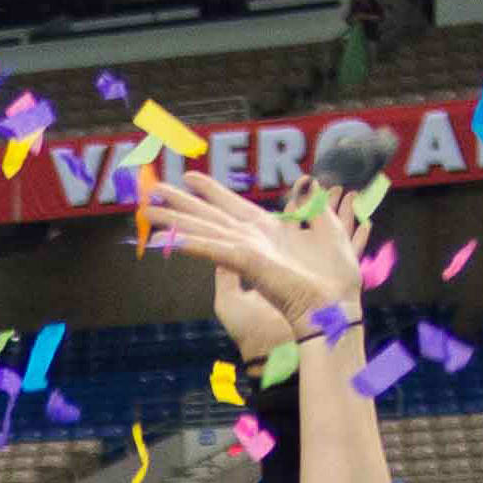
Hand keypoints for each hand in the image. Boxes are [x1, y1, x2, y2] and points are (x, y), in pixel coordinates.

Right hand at [139, 168, 367, 347]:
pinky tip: (169, 239)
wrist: (336, 306)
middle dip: (180, 204)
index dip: (210, 190)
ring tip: (147, 211)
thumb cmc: (335, 277)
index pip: (232, 206)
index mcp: (268, 231)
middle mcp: (252, 240)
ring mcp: (246, 252)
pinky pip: (213, 249)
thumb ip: (312, 206)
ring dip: (173, 221)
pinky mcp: (247, 263)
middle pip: (208, 217)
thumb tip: (306, 182)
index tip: (190, 176)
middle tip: (152, 191)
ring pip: (202, 231)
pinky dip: (191, 244)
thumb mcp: (328, 228)